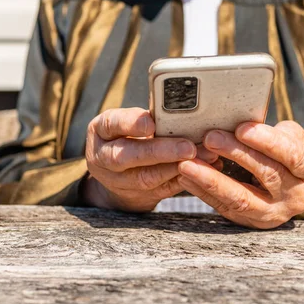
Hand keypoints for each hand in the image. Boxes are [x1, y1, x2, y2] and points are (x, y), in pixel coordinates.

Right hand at [83, 108, 218, 211]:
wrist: (116, 175)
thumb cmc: (127, 136)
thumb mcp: (126, 122)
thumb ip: (145, 117)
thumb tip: (178, 107)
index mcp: (101, 132)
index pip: (111, 124)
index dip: (131, 124)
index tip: (151, 122)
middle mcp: (103, 158)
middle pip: (127, 156)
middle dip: (159, 151)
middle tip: (187, 147)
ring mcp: (118, 181)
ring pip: (146, 178)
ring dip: (175, 168)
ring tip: (200, 156)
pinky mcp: (137, 196)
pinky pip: (162, 190)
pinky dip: (183, 180)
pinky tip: (203, 170)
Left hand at [177, 121, 303, 228]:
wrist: (286, 187)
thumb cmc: (285, 152)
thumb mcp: (289, 138)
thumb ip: (272, 131)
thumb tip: (238, 116)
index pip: (292, 156)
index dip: (267, 142)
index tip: (242, 128)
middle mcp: (295, 197)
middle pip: (266, 175)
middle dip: (236, 154)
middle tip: (210, 137)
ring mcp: (271, 213)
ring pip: (240, 197)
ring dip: (211, 178)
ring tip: (187, 162)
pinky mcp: (247, 221)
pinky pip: (222, 206)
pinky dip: (201, 191)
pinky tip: (185, 177)